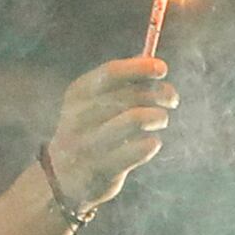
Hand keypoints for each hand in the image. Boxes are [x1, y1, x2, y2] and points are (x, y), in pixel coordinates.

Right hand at [41, 58, 172, 209]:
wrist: (63, 176)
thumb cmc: (90, 130)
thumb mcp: (94, 101)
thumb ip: (119, 80)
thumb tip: (150, 58)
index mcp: (78, 94)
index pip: (111, 72)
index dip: (140, 68)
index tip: (162, 69)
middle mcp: (79, 116)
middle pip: (131, 94)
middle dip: (160, 93)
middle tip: (171, 99)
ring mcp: (88, 143)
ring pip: (137, 118)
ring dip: (158, 117)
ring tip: (160, 120)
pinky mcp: (102, 168)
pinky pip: (141, 148)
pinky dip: (152, 143)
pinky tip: (150, 144)